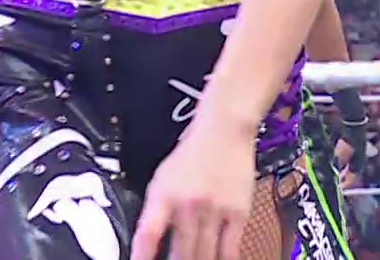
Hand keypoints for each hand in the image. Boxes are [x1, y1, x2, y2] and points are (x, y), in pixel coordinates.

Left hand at [131, 118, 254, 259]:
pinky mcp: (238, 212)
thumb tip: (149, 241)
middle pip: (180, 252)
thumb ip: (156, 210)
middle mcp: (188, 204)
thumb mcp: (163, 179)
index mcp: (164, 195)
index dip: (141, 257)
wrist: (224, 131)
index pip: (148, 234)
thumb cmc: (193, 154)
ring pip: (205, 255)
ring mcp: (214, 210)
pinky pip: (230, 248)